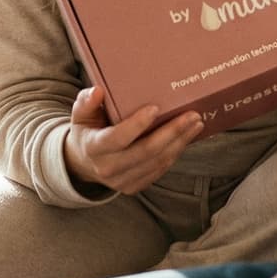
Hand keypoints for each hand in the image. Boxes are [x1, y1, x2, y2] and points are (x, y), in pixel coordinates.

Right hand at [63, 86, 203, 194]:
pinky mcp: (134, 186)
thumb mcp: (81, 114)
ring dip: (180, 142)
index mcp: (94, 148)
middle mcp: (108, 168)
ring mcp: (122, 181)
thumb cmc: (88, 130)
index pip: (118, 138)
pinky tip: (186, 138)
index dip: (137, 124)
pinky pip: (159, 170)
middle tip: (192, 115)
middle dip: (172, 132)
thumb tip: (98, 91)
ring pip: (157, 162)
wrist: (84, 163)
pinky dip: (175, 153)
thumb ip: (87, 102)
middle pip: (146, 151)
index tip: (155, 108)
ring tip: (196, 124)